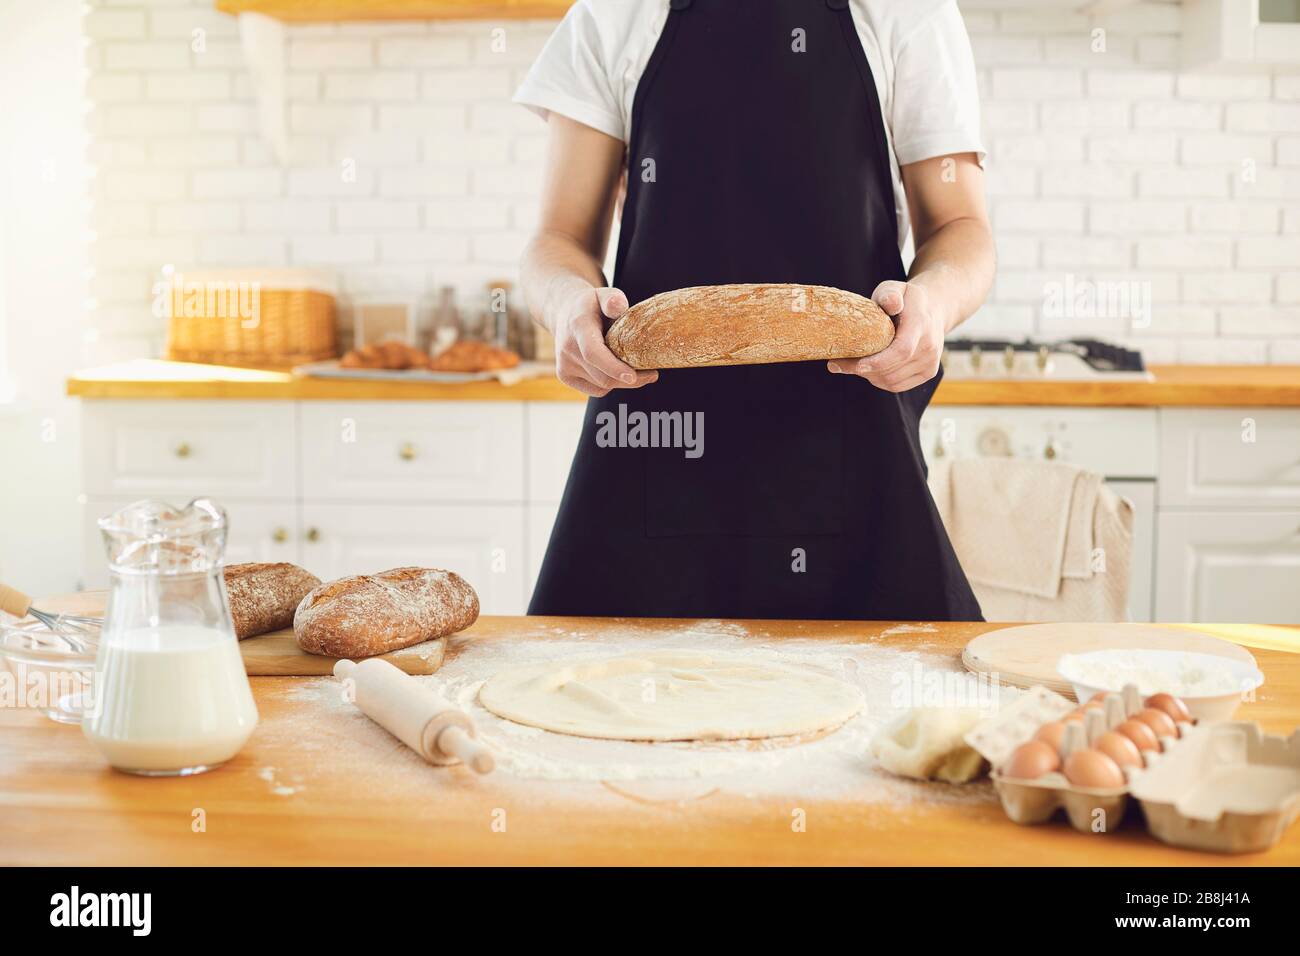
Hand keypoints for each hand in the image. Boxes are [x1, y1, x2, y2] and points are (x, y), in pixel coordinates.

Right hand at [549, 284, 657, 396]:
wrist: (565, 313)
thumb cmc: (591, 305)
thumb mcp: (602, 295)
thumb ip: (612, 299)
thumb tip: (619, 305)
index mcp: (578, 327)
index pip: (593, 353)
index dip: (613, 367)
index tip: (633, 377)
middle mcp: (567, 348)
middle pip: (602, 375)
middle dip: (630, 380)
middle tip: (652, 374)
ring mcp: (564, 365)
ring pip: (601, 385)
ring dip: (622, 382)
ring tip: (636, 369)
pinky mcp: (565, 376)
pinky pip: (595, 389)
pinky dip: (610, 384)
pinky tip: (616, 371)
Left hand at [827, 280, 945, 392]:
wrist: (934, 310)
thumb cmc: (907, 299)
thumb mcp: (897, 288)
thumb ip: (890, 295)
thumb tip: (891, 304)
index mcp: (922, 325)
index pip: (901, 350)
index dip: (877, 362)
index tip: (854, 365)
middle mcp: (930, 347)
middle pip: (892, 370)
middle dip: (863, 369)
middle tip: (838, 363)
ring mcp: (930, 362)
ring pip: (892, 381)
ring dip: (869, 375)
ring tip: (853, 364)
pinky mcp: (928, 373)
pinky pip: (897, 385)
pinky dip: (879, 380)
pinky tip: (870, 368)